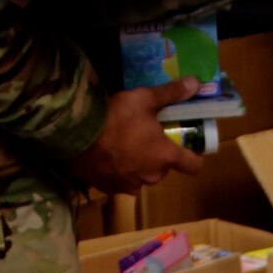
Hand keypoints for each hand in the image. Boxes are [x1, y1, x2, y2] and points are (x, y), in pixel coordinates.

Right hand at [73, 78, 204, 193]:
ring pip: (142, 176)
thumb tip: (195, 82)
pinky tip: (108, 157)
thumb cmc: (115, 117)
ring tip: (123, 147)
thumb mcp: (144, 99)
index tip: (189, 148)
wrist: (77, 136)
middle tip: (145, 137)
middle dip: (158, 155)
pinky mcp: (110, 190)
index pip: (193, 166)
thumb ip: (170, 93)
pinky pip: (121, 181)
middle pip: (164, 168)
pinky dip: (119, 172)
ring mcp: (130, 186)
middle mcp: (152, 177)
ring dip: (138, 165)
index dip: (194, 157)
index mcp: (165, 157)